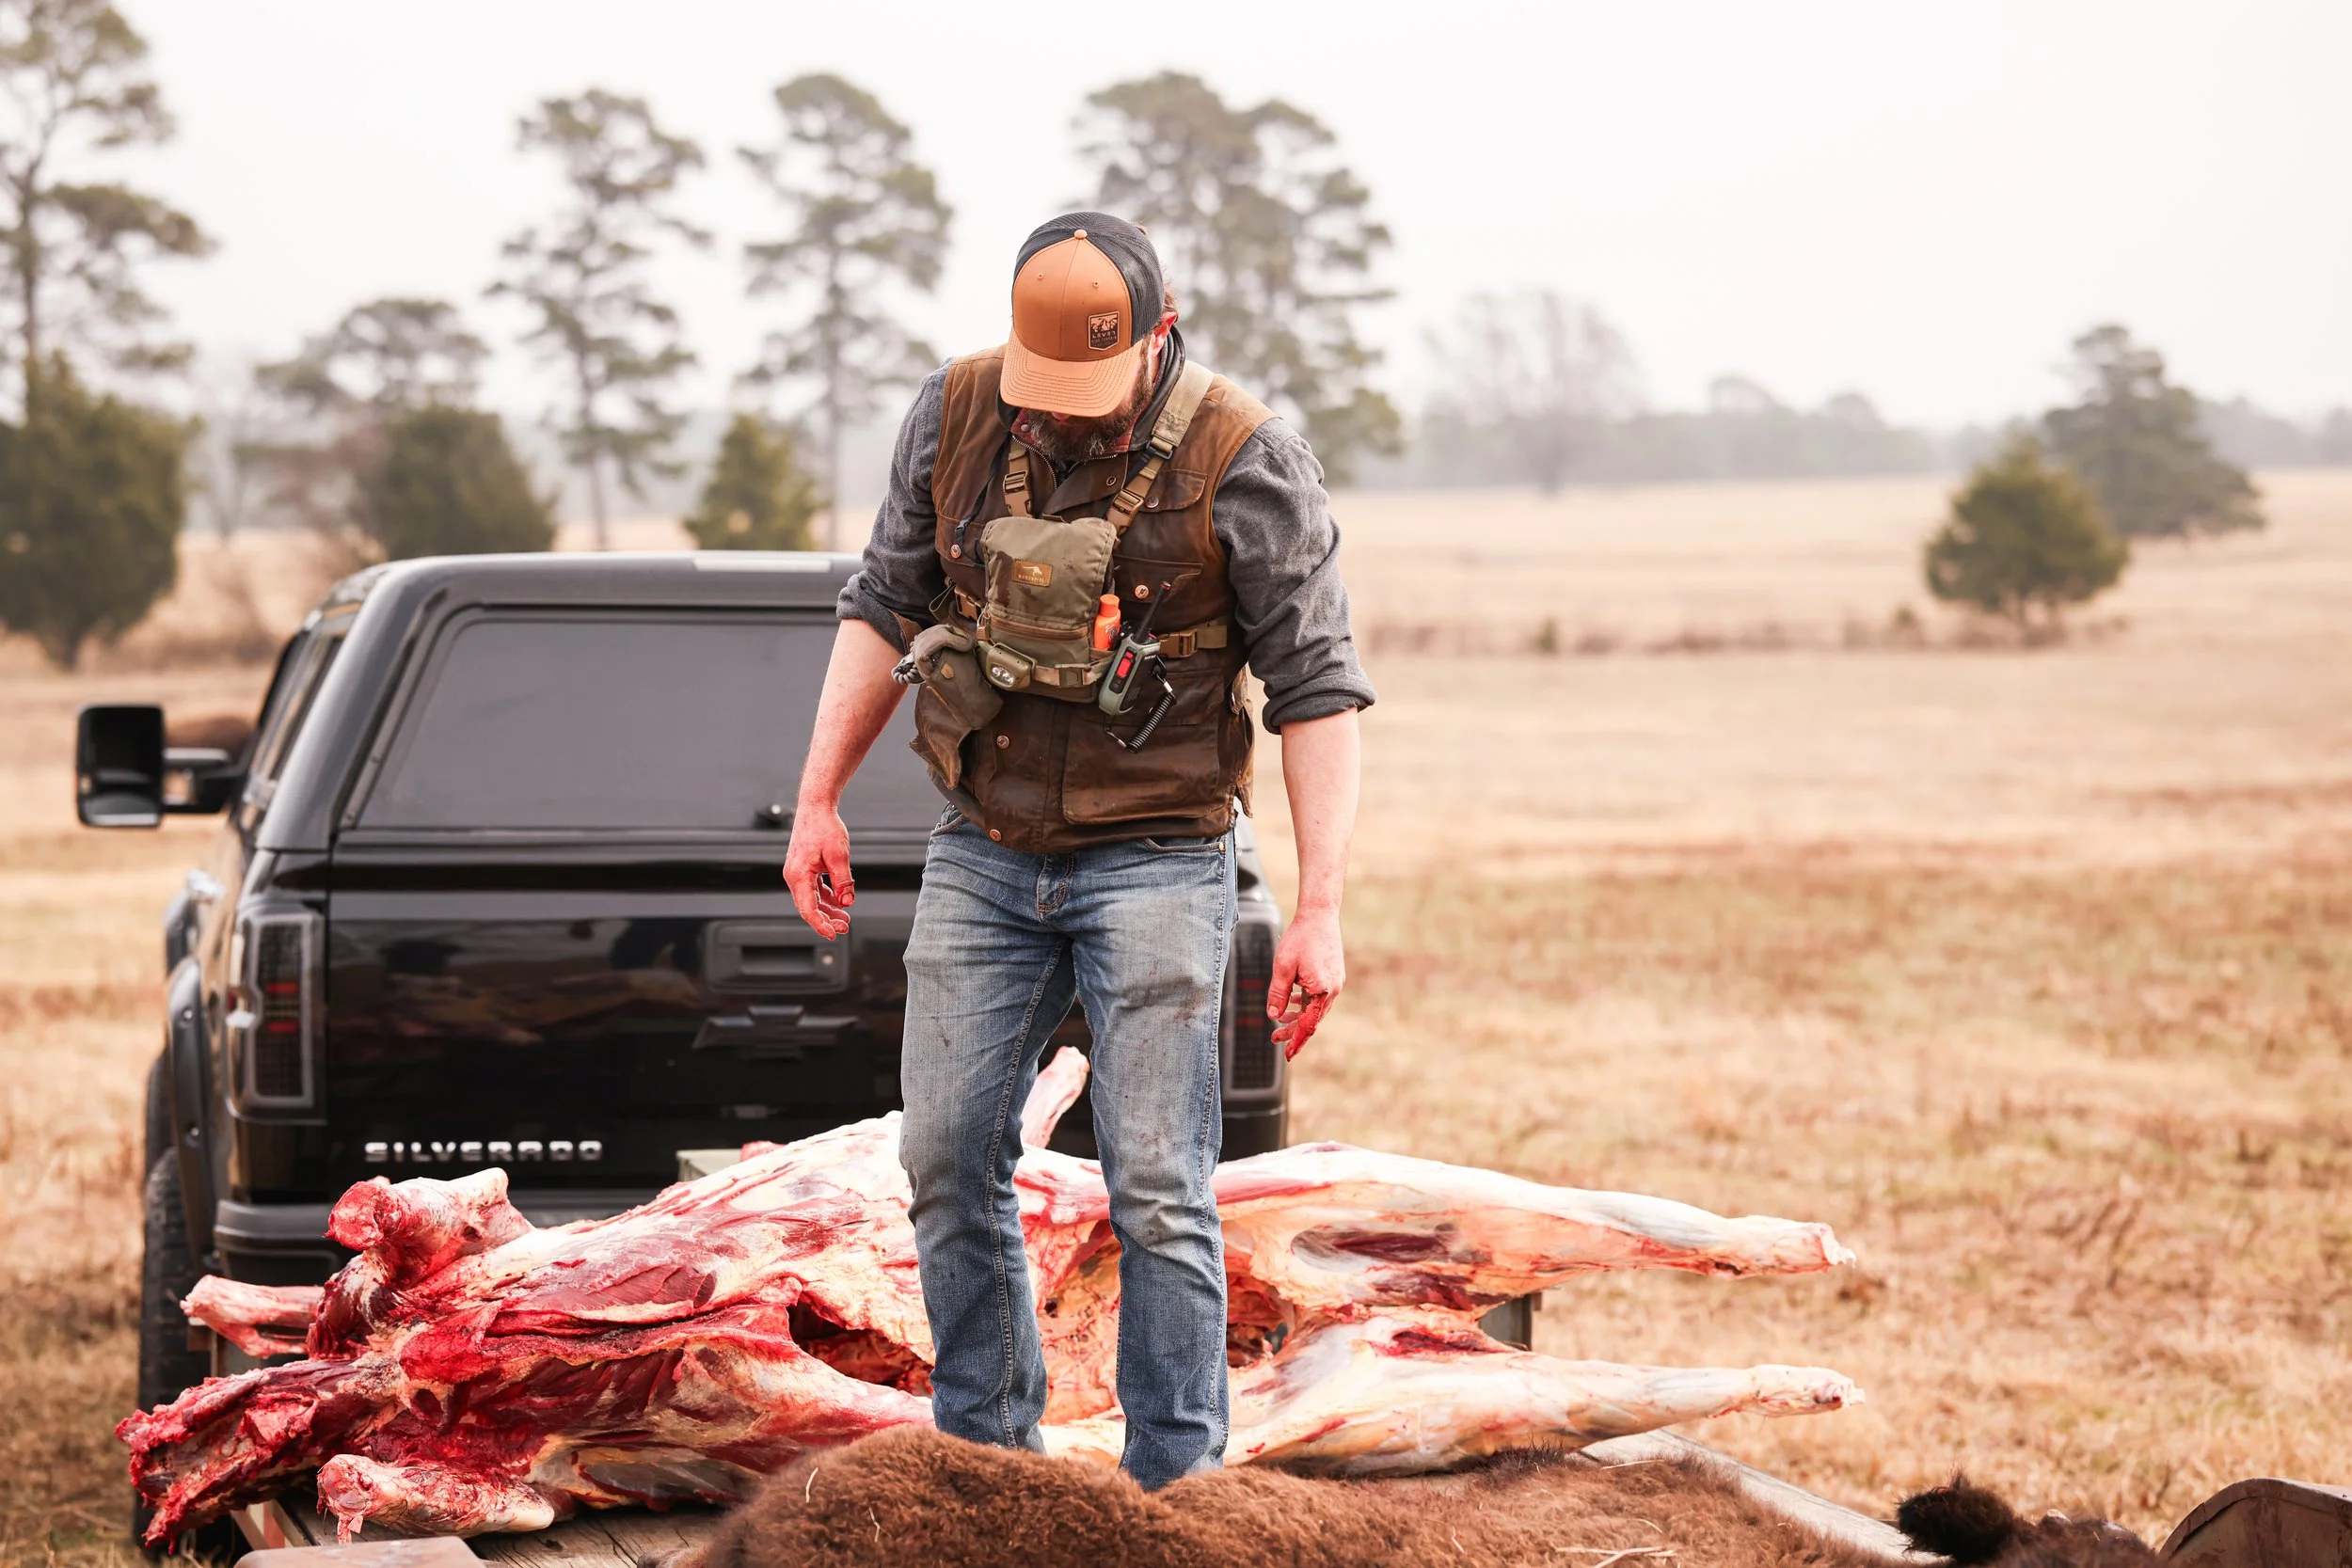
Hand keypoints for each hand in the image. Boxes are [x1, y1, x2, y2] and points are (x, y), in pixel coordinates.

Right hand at [784, 803, 853, 939]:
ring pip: (811, 899)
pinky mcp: (804, 869)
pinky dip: (826, 897)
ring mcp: (798, 873)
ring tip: (844, 918)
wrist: (815, 807)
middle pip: (809, 907)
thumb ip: (843, 881)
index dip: (820, 924)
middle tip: (845, 927)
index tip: (833, 934)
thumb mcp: (839, 855)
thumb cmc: (824, 827)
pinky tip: (839, 902)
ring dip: (827, 910)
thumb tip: (847, 903)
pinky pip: (813, 889)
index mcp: (799, 875)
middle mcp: (794, 876)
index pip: (808, 909)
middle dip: (826, 920)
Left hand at [1267, 907, 1344, 1059]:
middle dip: (1293, 1030)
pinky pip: (1319, 997)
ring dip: (1298, 1016)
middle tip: (1274, 1038)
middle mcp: (1333, 990)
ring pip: (1316, 1009)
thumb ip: (1277, 994)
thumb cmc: (1300, 938)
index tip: (1287, 1055)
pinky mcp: (1334, 976)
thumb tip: (1273, 1015)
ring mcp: (1336, 983)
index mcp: (1322, 990)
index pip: (1309, 1025)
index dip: (1297, 1041)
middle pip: (1313, 1019)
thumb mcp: (1282, 968)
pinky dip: (1305, 1002)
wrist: (1319, 915)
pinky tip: (1292, 1001)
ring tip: (1279, 1018)